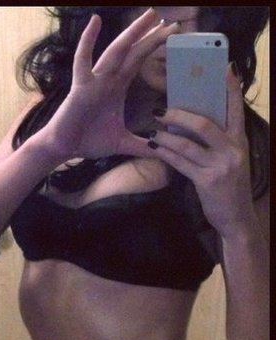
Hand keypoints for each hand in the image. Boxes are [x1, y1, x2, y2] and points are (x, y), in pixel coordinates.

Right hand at [34, 8, 179, 161]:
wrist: (64, 148)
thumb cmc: (87, 142)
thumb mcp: (122, 143)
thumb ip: (143, 146)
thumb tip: (163, 154)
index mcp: (117, 87)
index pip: (139, 61)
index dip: (154, 46)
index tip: (172, 31)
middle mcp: (107, 79)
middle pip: (132, 51)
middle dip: (150, 35)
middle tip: (170, 19)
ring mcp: (94, 80)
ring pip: (116, 51)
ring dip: (132, 33)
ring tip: (148, 16)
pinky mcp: (80, 86)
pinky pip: (83, 60)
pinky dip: (87, 41)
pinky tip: (95, 21)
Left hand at [148, 64, 255, 236]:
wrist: (236, 218)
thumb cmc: (228, 186)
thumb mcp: (230, 160)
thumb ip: (218, 141)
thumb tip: (193, 121)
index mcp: (240, 141)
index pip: (236, 108)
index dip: (230, 88)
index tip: (224, 67)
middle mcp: (233, 150)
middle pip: (204, 123)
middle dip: (180, 114)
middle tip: (160, 109)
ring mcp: (220, 166)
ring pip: (187, 144)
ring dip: (166, 136)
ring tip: (151, 130)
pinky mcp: (207, 181)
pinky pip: (180, 163)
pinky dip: (165, 154)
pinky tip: (154, 147)